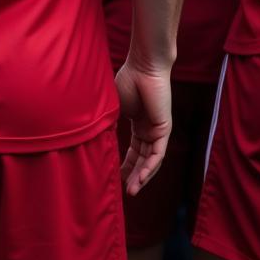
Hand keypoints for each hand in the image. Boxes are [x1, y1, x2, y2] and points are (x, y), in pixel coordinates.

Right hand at [114, 61, 172, 195]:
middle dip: (134, 175)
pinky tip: (141, 178)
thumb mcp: (113, 107)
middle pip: (142, 158)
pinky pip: (157, 154)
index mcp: (138, 123)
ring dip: (142, 176)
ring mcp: (158, 130)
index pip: (133, 150)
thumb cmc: (127, 80)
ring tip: (132, 191)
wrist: (143, 67)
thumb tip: (95, 139)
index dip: (126, 164)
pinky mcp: (164, 129)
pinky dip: (149, 167)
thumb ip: (108, 123)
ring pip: (151, 160)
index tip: (117, 176)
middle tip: (126, 191)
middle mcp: (149, 129)